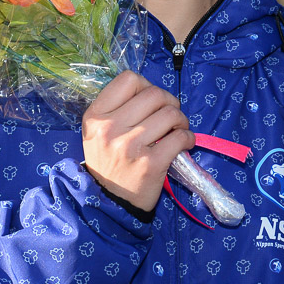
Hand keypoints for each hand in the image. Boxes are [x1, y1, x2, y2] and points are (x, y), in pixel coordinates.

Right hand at [82, 70, 193, 211]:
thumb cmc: (109, 163)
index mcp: (96, 116)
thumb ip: (118, 108)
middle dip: (170, 102)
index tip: (150, 102)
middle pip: (154, 94)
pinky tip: (183, 144)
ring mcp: (129, 146)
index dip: (146, 86)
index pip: (129, 79)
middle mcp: (109, 128)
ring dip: (181, 120)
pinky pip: (181, 137)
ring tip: (177, 130)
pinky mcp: (150, 164)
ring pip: (171, 113)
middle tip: (170, 117)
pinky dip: (188, 138)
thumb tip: (151, 90)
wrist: (109, 204)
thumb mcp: (99, 133)